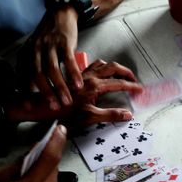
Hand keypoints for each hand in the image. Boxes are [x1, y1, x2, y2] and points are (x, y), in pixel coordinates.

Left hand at [7, 60, 141, 126]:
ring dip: (114, 68)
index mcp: (95, 86)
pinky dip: (102, 68)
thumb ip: (110, 115)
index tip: (140, 90)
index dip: (132, 86)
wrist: (40, 106)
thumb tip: (128, 114)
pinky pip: (92, 66)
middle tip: (134, 80)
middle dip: (126, 72)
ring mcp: (82, 74)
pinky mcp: (76, 76)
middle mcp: (90, 76)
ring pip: (103, 64)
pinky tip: (101, 76)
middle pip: (114, 67)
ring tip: (121, 77)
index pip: (120, 83)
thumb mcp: (89, 117)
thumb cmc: (62, 113)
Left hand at [17, 6, 81, 109]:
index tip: (31, 107)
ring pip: (53, 70)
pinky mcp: (64, 42)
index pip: (23, 76)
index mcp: (25, 55)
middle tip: (53, 107)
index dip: (27, 93)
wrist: (58, 17)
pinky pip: (69, 61)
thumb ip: (33, 69)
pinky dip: (74, 74)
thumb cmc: (48, 41)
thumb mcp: (34, 53)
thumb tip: (35, 93)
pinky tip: (79, 85)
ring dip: (60, 87)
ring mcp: (49, 46)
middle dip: (46, 93)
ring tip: (67, 100)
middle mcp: (35, 50)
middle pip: (38, 75)